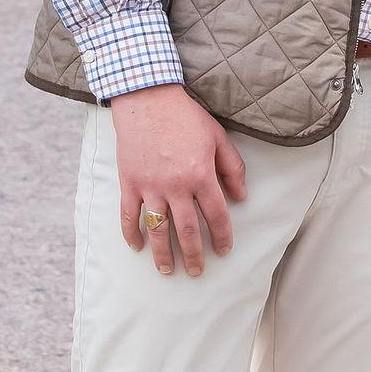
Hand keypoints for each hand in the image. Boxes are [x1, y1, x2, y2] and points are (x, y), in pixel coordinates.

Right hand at [110, 83, 245, 274]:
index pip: (216, 215)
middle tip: (196, 272)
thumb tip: (241, 196)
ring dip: (162, 254)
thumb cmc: (185, 116)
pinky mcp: (129, 182)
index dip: (222, 236)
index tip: (224, 251)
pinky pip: (130, 215)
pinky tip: (137, 247)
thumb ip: (232, 167)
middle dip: (194, 255)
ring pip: (158, 229)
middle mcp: (176, 185)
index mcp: (201, 174)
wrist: (147, 99)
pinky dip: (132, 233)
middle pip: (187, 230)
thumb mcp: (217, 137)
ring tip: (167, 270)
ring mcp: (150, 186)